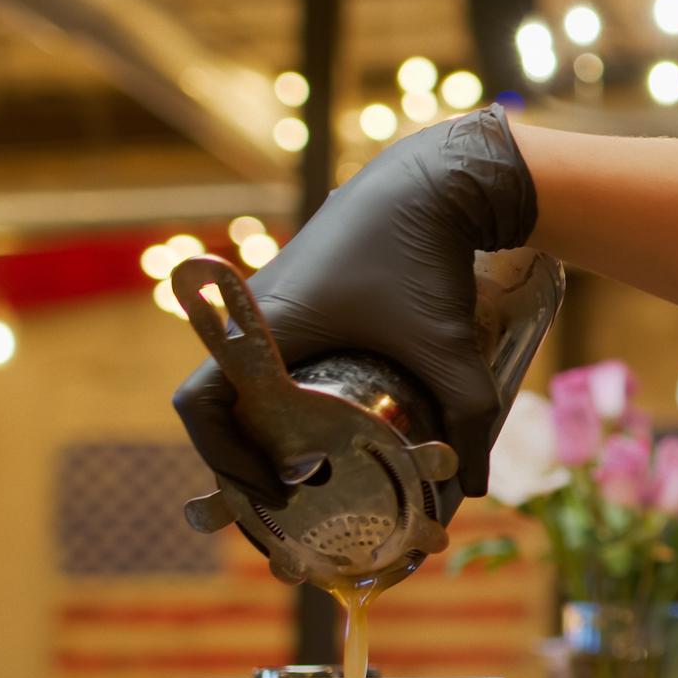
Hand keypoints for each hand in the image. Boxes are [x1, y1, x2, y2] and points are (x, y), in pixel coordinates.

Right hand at [172, 104, 538, 499]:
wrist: (437, 180)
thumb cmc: (426, 255)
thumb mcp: (450, 344)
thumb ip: (469, 415)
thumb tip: (477, 486)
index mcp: (267, 327)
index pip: (199, 405)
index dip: (221, 459)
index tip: (272, 493)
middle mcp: (259, 315)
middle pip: (225, 404)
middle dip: (252, 457)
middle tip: (298, 498)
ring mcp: (279, 303)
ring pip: (253, 381)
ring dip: (273, 427)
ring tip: (319, 471)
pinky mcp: (308, 296)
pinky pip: (282, 357)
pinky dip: (296, 396)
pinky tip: (338, 423)